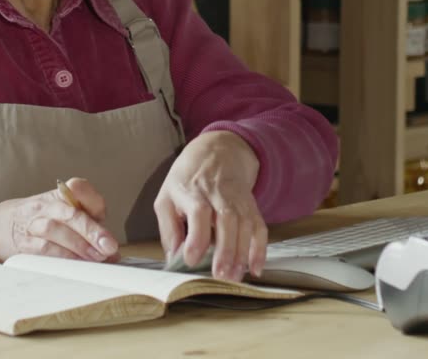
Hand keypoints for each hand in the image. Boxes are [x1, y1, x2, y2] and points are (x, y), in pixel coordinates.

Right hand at [0, 177, 119, 262]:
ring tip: (94, 258)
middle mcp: (46, 205)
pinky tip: (74, 264)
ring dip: (77, 245)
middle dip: (90, 230)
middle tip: (107, 246)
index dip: (92, 200)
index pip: (78, 187)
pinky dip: (60, 257)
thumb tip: (113, 252)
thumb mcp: (65, 215)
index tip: (103, 215)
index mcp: (60, 194)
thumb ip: (90, 229)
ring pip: (54, 229)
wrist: (0, 226)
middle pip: (68, 212)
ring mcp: (32, 223)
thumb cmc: (43, 220)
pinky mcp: (24, 243)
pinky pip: (42, 249)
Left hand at [154, 131, 264, 281]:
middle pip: (227, 219)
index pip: (198, 212)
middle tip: (220, 275)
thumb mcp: (167, 197)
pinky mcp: (251, 205)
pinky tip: (255, 268)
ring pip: (245, 225)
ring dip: (242, 253)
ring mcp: (238, 199)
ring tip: (234, 277)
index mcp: (193, 191)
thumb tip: (173, 258)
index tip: (191, 259)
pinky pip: (259, 227)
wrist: (218, 150)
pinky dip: (260, 248)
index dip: (196, 237)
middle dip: (225, 250)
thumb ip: (168, 228)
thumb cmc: (187, 179)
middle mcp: (218, 194)